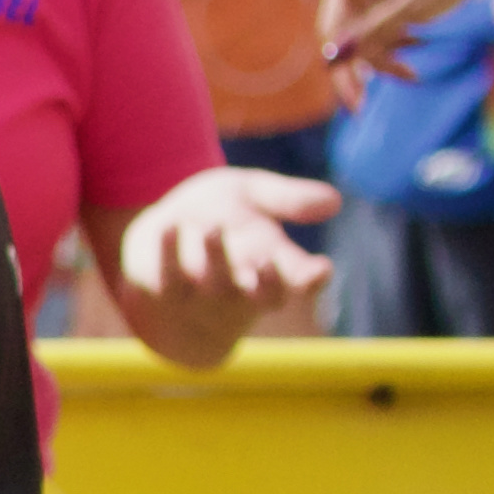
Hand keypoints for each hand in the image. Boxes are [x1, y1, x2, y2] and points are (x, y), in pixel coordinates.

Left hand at [113, 166, 335, 354]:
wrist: (157, 234)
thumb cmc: (217, 213)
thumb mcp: (253, 195)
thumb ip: (288, 198)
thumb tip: (335, 201)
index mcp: (273, 266)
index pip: (300, 280)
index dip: (312, 279)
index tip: (322, 269)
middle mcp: (243, 289)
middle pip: (264, 297)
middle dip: (268, 284)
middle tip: (268, 260)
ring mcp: (203, 297)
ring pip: (215, 288)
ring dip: (216, 261)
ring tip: (214, 229)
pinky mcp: (164, 295)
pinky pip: (167, 279)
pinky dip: (168, 255)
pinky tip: (168, 227)